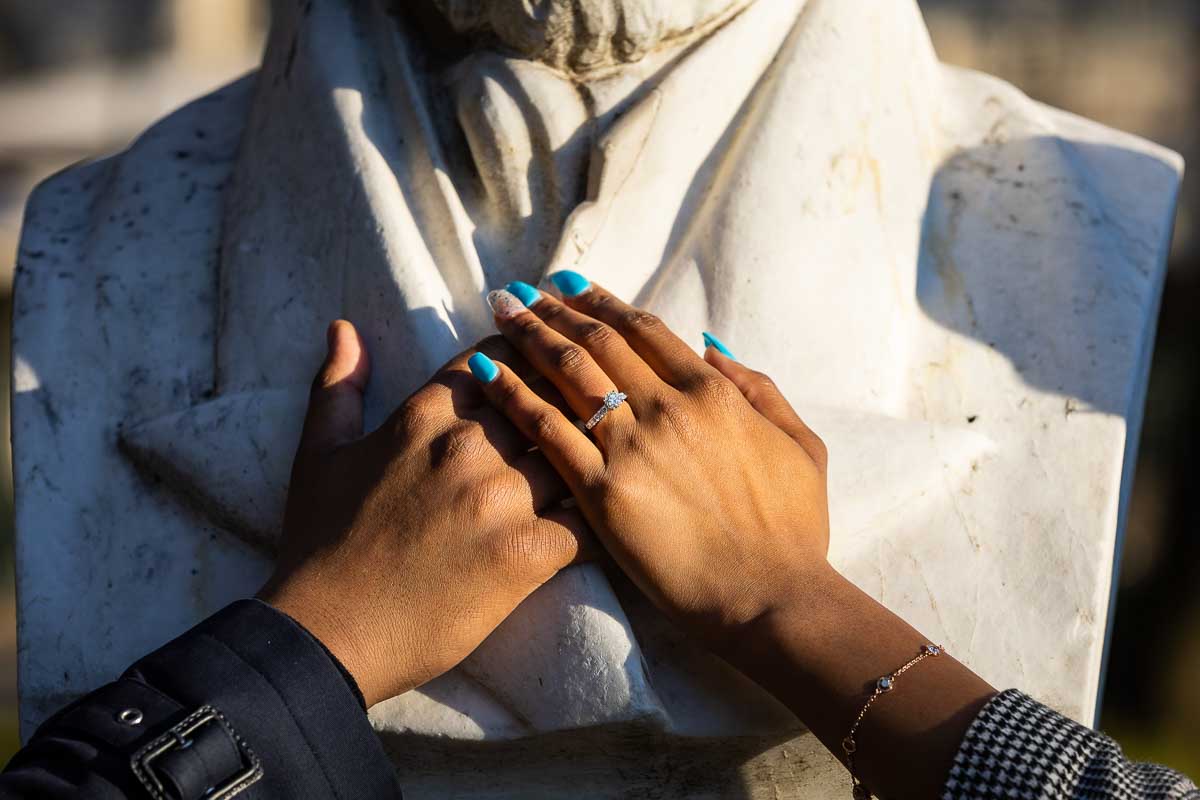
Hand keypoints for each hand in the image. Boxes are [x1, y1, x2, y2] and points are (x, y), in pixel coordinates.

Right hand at [259, 321, 590, 706]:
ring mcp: (502, 499)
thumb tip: (343, 326)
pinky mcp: (528, 553)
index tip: (542, 362)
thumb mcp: (319, 453)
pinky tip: (622, 512)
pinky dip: (606, 513)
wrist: (328, 633)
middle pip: (546, 398)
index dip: (525, 357)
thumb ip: (338, 384)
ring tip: (623, 451)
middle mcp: (468, 447)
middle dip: (570, 397)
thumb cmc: (319, 544)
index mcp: (424, 415)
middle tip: (600, 398)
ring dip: (595, 452)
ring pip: (574, 451)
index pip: (497, 358)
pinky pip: (589, 518)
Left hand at [473, 277, 829, 650]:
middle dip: (552, 309)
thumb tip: (710, 345)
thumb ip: (759, 387)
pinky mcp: (601, 492)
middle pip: (596, 342)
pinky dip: (513, 395)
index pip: (644, 329)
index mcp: (712, 392)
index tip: (568, 284)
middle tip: (518, 289)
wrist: (771, 597)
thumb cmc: (795, 530)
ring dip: (527, 336)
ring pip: (566, 373)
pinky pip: (547, 431)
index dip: (601, 301)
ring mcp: (631, 447)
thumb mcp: (800, 444)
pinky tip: (484, 372)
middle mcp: (666, 407)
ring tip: (498, 312)